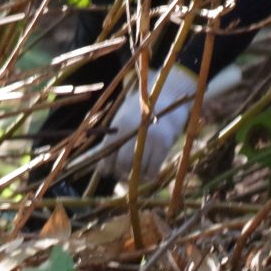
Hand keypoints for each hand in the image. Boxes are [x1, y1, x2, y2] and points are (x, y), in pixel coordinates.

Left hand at [99, 64, 201, 182]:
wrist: (169, 94)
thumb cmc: (142, 109)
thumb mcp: (124, 117)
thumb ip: (113, 139)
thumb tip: (101, 167)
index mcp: (120, 123)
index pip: (106, 152)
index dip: (105, 167)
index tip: (108, 171)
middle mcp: (133, 130)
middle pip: (121, 164)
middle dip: (120, 172)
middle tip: (122, 173)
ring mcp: (150, 138)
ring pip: (137, 170)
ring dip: (135, 176)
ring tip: (135, 173)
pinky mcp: (164, 144)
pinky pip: (153, 170)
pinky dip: (149, 174)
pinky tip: (148, 170)